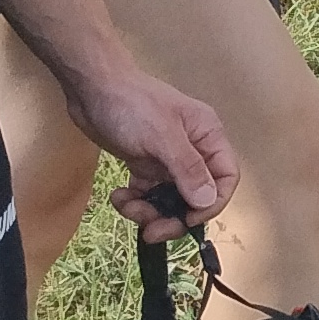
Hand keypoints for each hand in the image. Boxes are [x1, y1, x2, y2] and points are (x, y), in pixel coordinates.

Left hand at [58, 63, 237, 235]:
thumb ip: (188, 169)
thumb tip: (208, 201)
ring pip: (170, 200)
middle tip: (151, 231)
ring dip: (149, 211)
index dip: (211, 204)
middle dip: (173, 216)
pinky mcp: (146, 164)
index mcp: (207, 136)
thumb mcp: (162, 137)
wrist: (92, 88)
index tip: (186, 219)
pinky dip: (135, 202)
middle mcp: (193, 149)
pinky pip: (148, 194)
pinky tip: (118, 195)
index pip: (225, 178)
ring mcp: (168, 158)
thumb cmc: (131, 104)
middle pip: (196, 196)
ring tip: (126, 204)